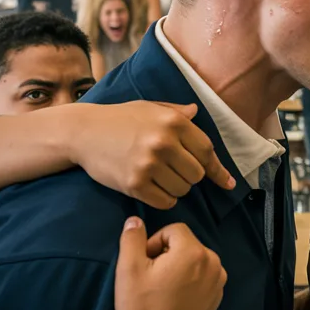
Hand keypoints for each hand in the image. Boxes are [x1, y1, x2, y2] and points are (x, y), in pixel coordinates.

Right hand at [71, 102, 234, 209]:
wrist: (81, 132)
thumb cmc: (119, 119)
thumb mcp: (150, 108)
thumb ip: (176, 112)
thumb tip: (196, 111)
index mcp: (173, 122)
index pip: (207, 151)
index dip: (217, 169)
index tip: (228, 183)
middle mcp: (164, 143)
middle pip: (197, 174)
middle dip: (190, 177)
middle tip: (175, 171)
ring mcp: (148, 164)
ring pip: (182, 190)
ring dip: (176, 188)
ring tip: (160, 177)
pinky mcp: (134, 184)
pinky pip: (165, 201)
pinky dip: (164, 199)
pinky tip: (153, 188)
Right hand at [114, 218, 226, 309]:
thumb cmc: (142, 308)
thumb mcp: (128, 268)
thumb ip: (132, 238)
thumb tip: (135, 220)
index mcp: (194, 252)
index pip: (174, 229)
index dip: (155, 242)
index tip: (144, 263)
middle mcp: (213, 263)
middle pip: (186, 244)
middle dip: (167, 253)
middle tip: (151, 277)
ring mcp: (219, 281)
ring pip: (195, 259)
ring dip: (178, 266)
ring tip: (162, 288)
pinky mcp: (218, 296)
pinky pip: (203, 276)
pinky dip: (189, 280)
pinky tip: (174, 299)